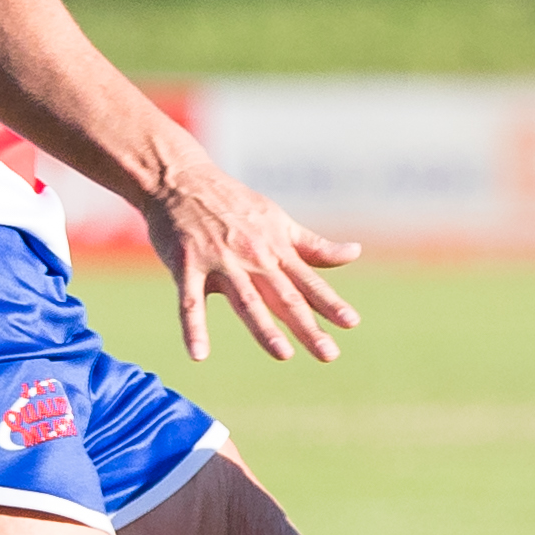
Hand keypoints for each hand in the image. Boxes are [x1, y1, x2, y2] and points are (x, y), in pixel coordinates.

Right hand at [143, 164, 364, 362]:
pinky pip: (190, 302)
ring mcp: (220, 261)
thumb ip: (313, 246)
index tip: (351, 323)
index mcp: (276, 248)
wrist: (179, 179)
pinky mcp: (186, 265)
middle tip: (329, 354)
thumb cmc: (233, 204)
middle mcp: (253, 256)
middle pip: (284, 297)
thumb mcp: (278, 221)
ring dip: (264, 328)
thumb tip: (355, 253)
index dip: (330, 302)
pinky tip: (198, 355)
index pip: (308, 281)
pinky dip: (194, 328)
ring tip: (283, 354)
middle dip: (307, 326)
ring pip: (246, 300)